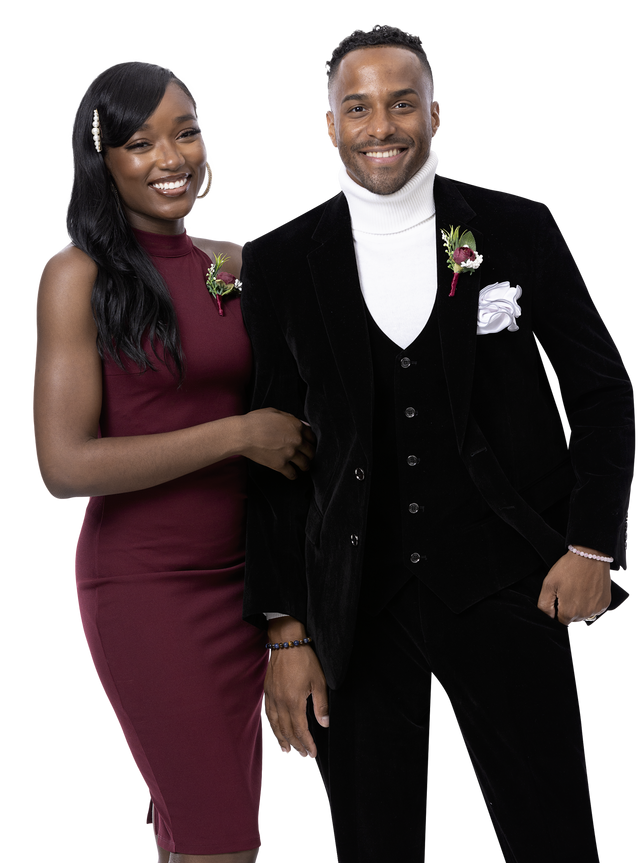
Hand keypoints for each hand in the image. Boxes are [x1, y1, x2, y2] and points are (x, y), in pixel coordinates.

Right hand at [241, 408, 315, 479]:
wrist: (243, 434)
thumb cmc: (256, 421)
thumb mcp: (276, 412)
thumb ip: (291, 419)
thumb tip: (302, 425)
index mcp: (296, 426)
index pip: (312, 436)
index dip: (311, 441)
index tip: (309, 445)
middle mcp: (296, 440)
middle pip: (311, 451)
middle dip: (310, 454)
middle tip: (307, 456)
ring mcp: (289, 453)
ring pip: (305, 464)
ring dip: (305, 466)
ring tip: (304, 467)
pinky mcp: (280, 465)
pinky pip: (292, 473)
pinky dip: (293, 475)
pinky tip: (293, 474)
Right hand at [264, 621, 328, 759]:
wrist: (286, 641)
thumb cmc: (305, 659)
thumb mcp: (319, 681)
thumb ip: (321, 704)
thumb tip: (324, 723)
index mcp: (293, 701)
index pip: (300, 730)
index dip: (306, 744)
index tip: (311, 754)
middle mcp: (280, 702)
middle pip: (286, 730)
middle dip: (294, 745)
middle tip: (300, 757)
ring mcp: (272, 696)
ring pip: (275, 724)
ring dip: (281, 739)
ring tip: (286, 752)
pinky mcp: (267, 690)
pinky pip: (268, 713)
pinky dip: (272, 725)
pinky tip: (275, 730)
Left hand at [537, 546, 611, 625]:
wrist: (590, 555)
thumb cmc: (569, 567)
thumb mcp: (549, 584)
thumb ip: (545, 605)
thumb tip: (546, 617)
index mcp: (569, 612)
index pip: (560, 622)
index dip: (557, 610)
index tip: (558, 598)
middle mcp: (584, 614)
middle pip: (572, 619)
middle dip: (567, 608)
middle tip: (567, 590)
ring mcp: (596, 609)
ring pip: (583, 614)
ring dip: (579, 606)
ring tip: (577, 588)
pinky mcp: (605, 603)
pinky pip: (594, 608)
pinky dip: (589, 602)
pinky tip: (586, 589)